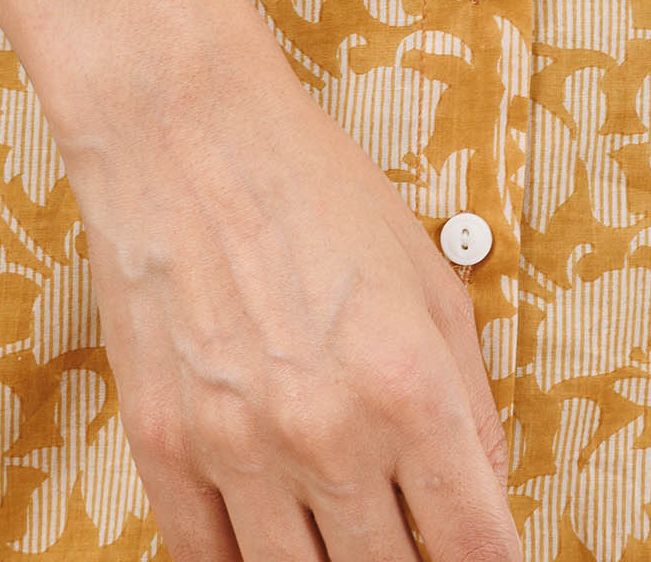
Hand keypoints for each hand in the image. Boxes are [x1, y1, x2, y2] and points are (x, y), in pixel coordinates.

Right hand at [64, 30, 517, 561]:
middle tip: (406, 540)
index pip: (477, 547)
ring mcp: (240, 449)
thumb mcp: (428, 278)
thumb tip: (487, 490)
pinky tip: (268, 544)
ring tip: (340, 538)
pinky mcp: (164, 449)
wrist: (185, 131)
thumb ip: (471, 399)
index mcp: (408, 386)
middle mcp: (328, 432)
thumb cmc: (309, 185)